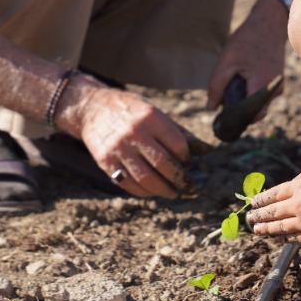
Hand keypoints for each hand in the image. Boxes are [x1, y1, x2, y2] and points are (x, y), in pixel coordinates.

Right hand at [65, 83, 192, 199]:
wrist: (93, 108)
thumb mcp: (156, 113)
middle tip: (188, 187)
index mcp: (151, 118)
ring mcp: (119, 149)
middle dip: (180, 180)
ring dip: (164, 190)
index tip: (187, 162)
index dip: (186, 158)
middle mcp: (135, 133)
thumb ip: (181, 133)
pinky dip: (143, 192)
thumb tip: (207, 152)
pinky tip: (152, 190)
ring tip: (173, 192)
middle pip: (163, 165)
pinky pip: (128, 184)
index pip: (177, 145)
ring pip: (146, 179)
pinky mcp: (106, 162)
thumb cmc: (132, 111)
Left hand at [204, 7, 285, 109]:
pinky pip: (262, 95)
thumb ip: (217, 86)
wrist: (269, 24)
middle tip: (225, 94)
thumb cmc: (247, 40)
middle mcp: (274, 89)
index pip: (250, 116)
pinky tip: (245, 76)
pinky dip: (252, 91)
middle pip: (254, 111)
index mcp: (262, 85)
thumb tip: (210, 108)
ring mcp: (278, 86)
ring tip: (237, 79)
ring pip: (258, 104)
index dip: (235, 118)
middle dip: (239, 107)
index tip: (222, 115)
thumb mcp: (226, 60)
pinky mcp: (278, 83)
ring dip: (245, 98)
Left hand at [246, 173, 300, 244]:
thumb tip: (294, 185)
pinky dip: (286, 238)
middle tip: (249, 218)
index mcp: (300, 187)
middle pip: (273, 211)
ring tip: (257, 231)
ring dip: (267, 229)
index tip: (253, 202)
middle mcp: (298, 204)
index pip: (274, 193)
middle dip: (259, 215)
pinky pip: (295, 237)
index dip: (262, 199)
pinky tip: (281, 238)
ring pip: (280, 227)